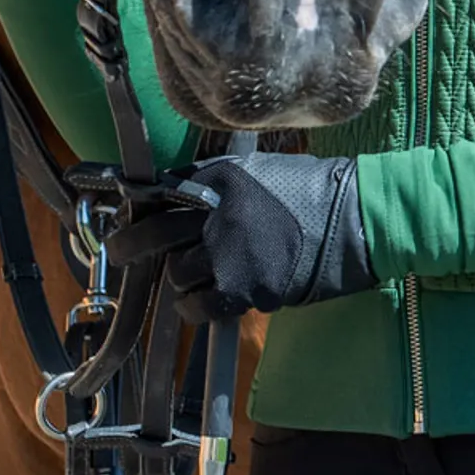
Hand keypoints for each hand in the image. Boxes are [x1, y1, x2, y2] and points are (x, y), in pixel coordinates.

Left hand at [106, 152, 376, 322]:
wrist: (356, 219)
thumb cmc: (314, 190)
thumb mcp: (263, 169)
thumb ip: (222, 181)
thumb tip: (182, 194)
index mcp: (222, 177)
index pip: (163, 189)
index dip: (139, 203)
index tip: (122, 210)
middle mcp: (217, 213)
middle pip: (152, 233)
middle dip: (128, 245)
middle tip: (118, 252)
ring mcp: (229, 253)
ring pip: (176, 273)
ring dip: (182, 276)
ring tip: (199, 274)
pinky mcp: (244, 289)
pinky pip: (198, 305)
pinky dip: (195, 306)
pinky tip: (203, 300)